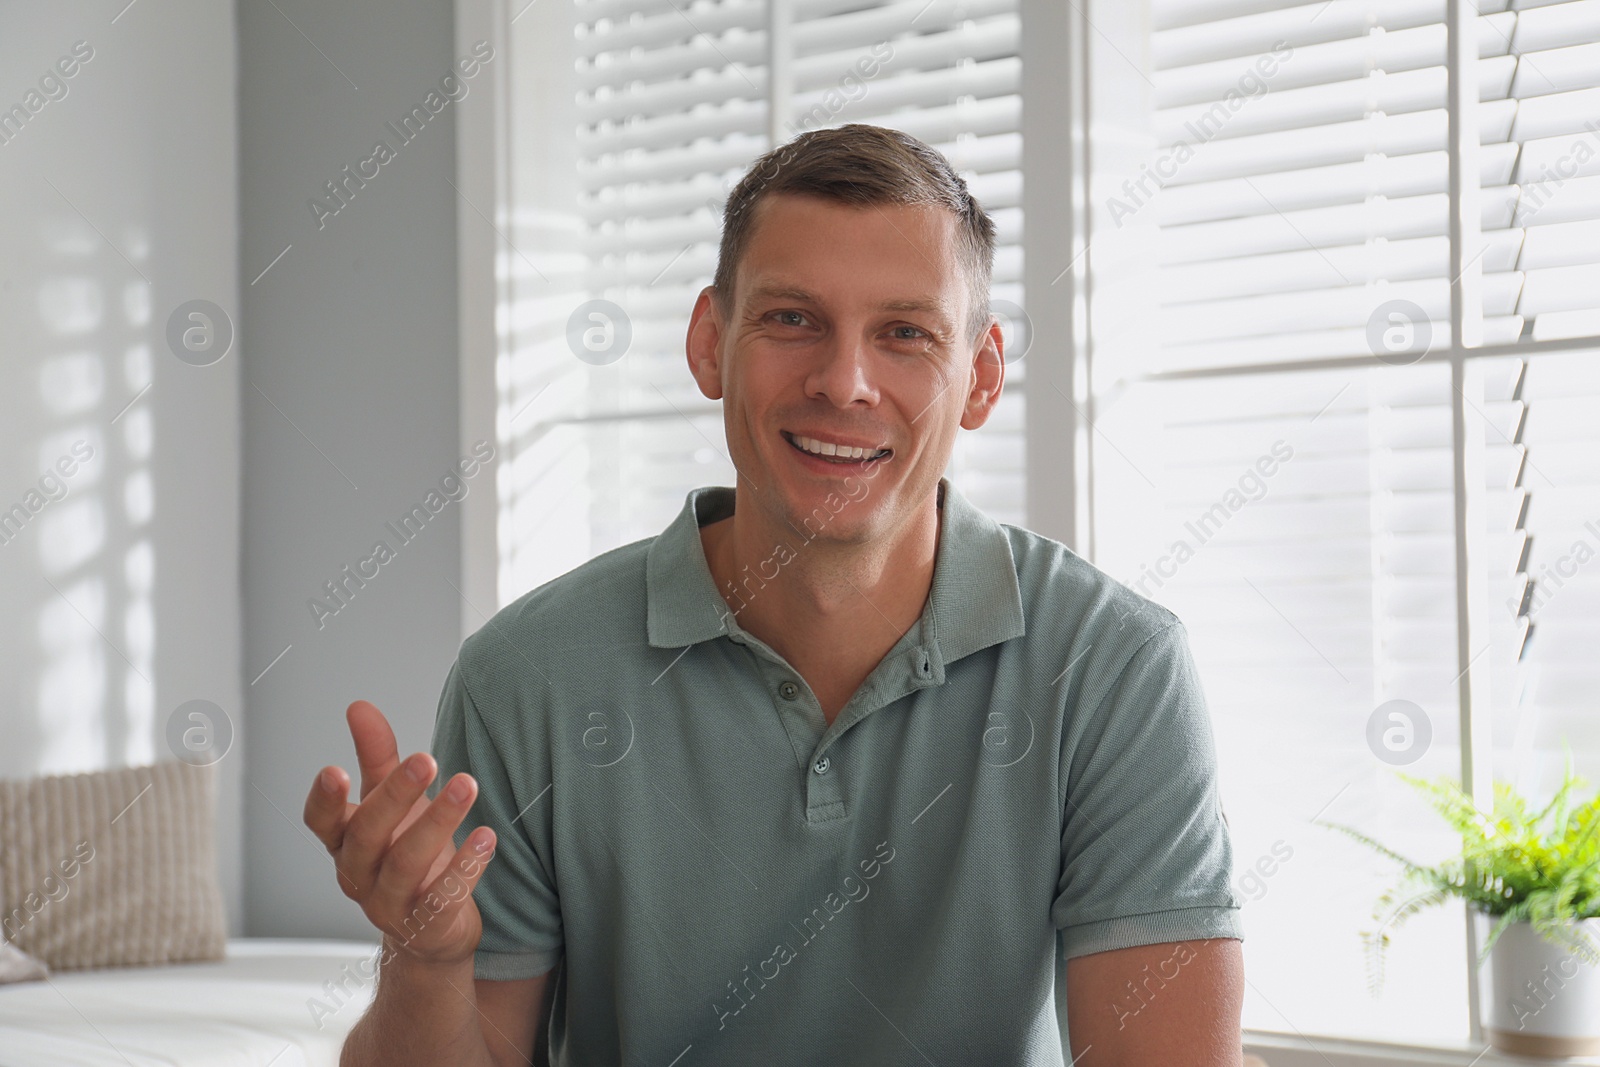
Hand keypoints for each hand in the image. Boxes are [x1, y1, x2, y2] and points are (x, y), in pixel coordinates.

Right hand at [303, 699, 495, 966]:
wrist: (429, 932)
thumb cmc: (405, 853)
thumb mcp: (389, 804)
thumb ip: (376, 758)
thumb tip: (359, 706)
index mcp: (345, 842)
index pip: (321, 822)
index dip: (325, 799)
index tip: (335, 770)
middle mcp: (359, 874)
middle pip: (369, 834)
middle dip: (396, 794)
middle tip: (427, 758)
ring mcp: (388, 904)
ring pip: (405, 863)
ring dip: (437, 823)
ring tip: (467, 785)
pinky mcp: (424, 925)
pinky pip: (442, 897)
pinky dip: (464, 868)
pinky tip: (486, 837)